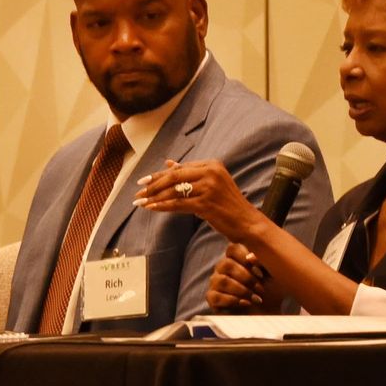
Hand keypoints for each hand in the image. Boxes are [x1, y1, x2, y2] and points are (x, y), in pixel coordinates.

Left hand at [134, 160, 259, 242]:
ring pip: (175, 191)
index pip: (179, 168)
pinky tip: (152, 208)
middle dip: (153, 185)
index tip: (143, 181)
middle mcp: (211, 172)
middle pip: (175, 177)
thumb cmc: (227, 204)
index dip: (159, 175)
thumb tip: (168, 163)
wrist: (246, 222)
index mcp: (212, 164)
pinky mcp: (206, 203)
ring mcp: (209, 187)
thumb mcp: (211, 184)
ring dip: (154, 197)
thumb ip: (190, 174)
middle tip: (138, 192)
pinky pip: (179, 204)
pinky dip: (163, 206)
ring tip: (141, 202)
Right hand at [208, 242, 269, 310]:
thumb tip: (251, 257)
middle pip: (227, 264)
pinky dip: (233, 300)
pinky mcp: (212, 298)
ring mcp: (216, 282)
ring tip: (255, 298)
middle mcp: (223, 267)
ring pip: (222, 280)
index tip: (260, 272)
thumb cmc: (270, 291)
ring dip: (242, 290)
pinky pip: (216, 296)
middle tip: (260, 289)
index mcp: (236, 257)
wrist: (268, 312)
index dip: (245, 258)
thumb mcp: (272, 274)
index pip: (233, 248)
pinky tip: (245, 303)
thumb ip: (263, 261)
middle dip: (246, 278)